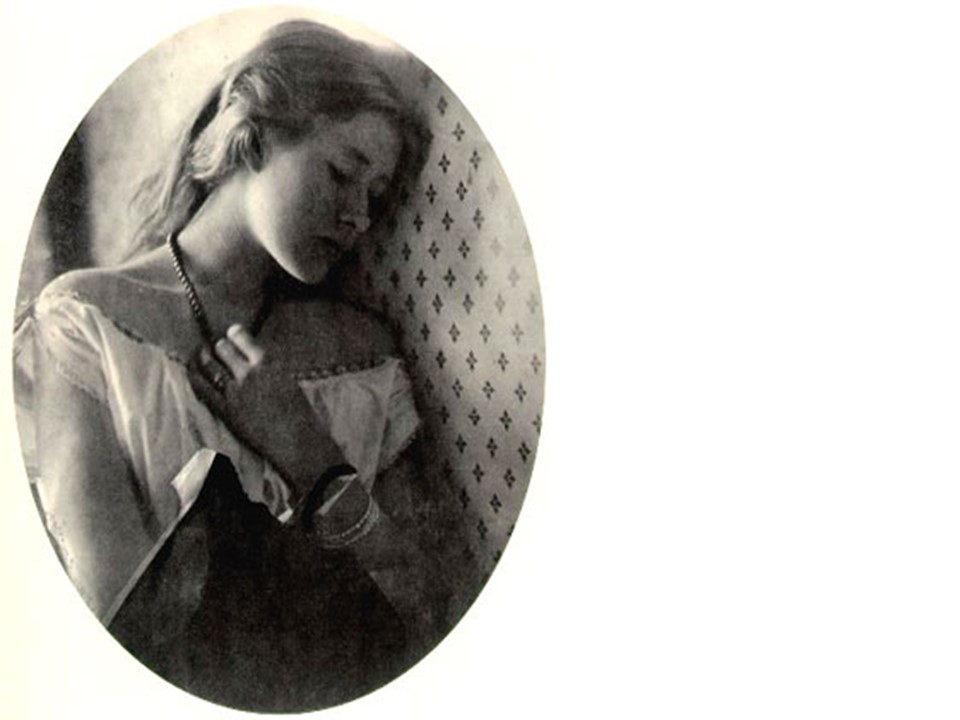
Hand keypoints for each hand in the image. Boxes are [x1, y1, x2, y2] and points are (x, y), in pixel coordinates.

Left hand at [188, 324, 345, 495]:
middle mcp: (250, 372)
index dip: (234, 334)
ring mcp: (235, 391)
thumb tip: (252, 361)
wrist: (300, 443)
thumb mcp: (288, 380)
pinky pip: (203, 389)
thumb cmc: (302, 414)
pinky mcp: (226, 410)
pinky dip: (195, 377)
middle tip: (215, 348)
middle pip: (223, 348)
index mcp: (269, 362)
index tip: (231, 334)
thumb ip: (269, 368)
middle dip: (219, 347)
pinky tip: (192, 372)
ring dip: (204, 357)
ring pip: (210, 365)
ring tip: (200, 355)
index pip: (242, 337)